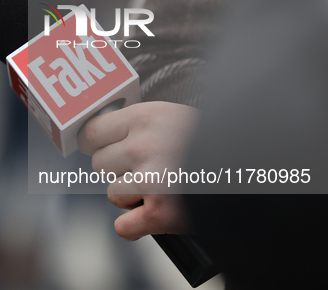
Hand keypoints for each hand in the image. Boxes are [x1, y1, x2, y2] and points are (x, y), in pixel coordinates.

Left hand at [77, 101, 198, 240]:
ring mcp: (151, 181)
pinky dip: (136, 227)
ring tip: (162, 188)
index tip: (103, 148)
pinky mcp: (161, 214)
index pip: (91, 132)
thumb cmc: (212, 141)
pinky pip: (123, 227)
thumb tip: (101, 136)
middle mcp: (144, 146)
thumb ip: (139, 124)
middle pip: (99, 165)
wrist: (254, 166)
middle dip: (119, 170)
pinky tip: (154, 214)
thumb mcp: (174, 116)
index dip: (98, 143)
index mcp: (146, 117)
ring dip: (132, 196)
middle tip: (146, 169)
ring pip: (113, 195)